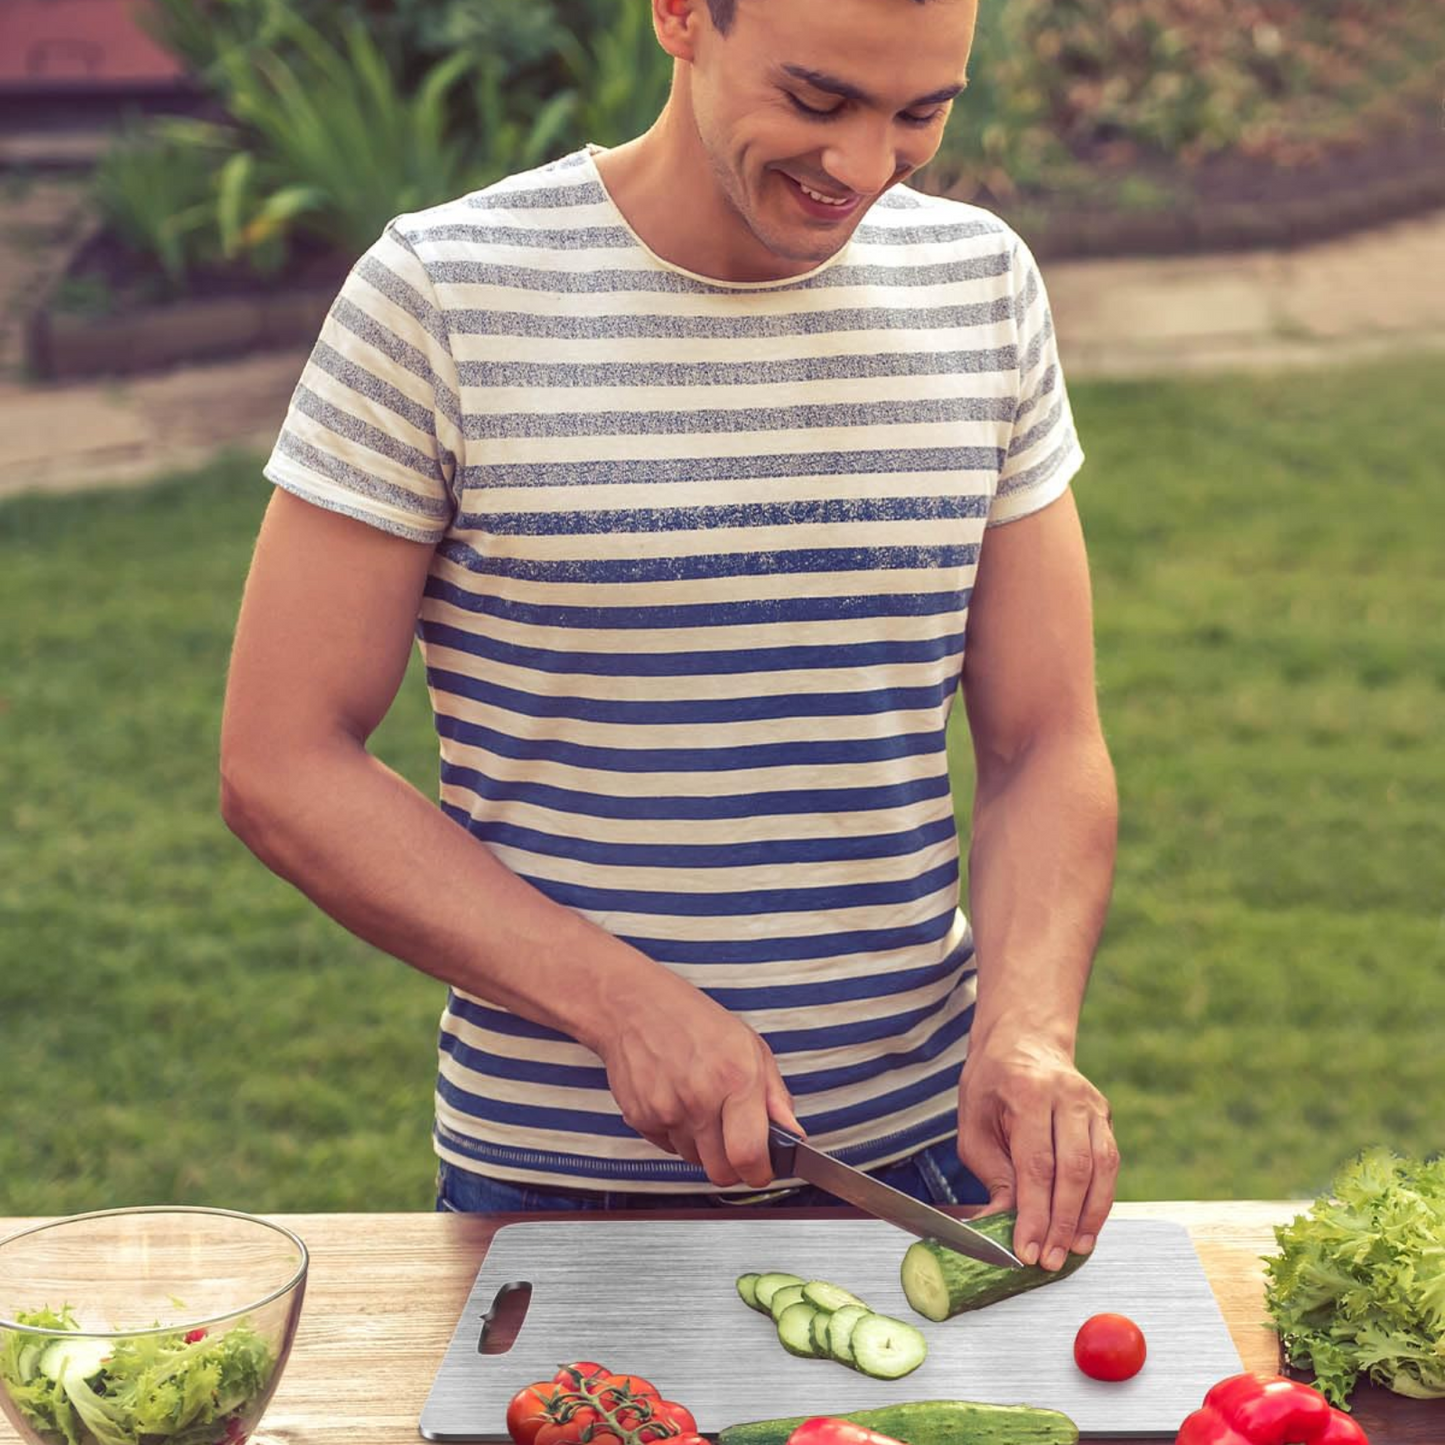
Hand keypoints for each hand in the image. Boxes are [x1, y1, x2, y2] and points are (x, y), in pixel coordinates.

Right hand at [590, 973, 803, 1188]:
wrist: (635, 1006)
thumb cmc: (694, 1021)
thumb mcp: (751, 1045)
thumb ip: (776, 1096)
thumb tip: (793, 1134)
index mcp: (735, 1079)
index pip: (749, 1155)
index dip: (759, 1173)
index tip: (762, 1170)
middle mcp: (700, 1099)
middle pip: (721, 1171)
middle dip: (733, 1166)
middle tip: (735, 1142)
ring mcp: (666, 1111)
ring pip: (694, 1160)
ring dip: (703, 1146)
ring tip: (700, 1105)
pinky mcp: (640, 1118)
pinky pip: (668, 1147)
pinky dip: (676, 1134)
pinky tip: (677, 1101)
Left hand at [955, 1029, 1117, 1269]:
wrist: (1022, 1041)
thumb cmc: (991, 1086)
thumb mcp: (973, 1126)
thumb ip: (992, 1176)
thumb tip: (1001, 1227)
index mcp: (1028, 1092)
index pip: (1037, 1164)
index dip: (1035, 1214)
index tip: (1028, 1251)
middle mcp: (1068, 1096)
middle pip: (1074, 1169)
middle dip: (1062, 1222)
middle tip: (1050, 1260)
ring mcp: (1093, 1104)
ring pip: (1102, 1169)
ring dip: (1089, 1217)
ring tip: (1071, 1251)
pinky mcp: (1105, 1116)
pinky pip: (1109, 1163)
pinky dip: (1100, 1200)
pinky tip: (1086, 1226)